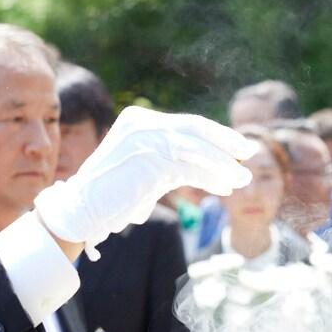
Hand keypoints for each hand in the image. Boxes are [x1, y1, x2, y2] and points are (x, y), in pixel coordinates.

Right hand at [34, 105, 255, 259]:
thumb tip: (205, 164)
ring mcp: (146, 140)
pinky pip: (191, 168)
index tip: (236, 147)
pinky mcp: (152, 161)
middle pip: (195, 129)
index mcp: (138, 119)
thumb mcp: (142, 170)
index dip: (214, 135)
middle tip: (250, 152)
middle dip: (226, 142)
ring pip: (197, 149)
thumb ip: (167, 160)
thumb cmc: (109, 197)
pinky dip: (212, 177)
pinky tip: (226, 187)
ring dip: (224, 164)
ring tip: (243, 179)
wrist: (81, 211)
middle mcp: (142, 123)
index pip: (185, 123)